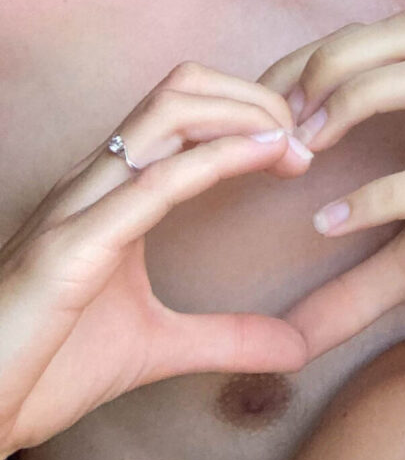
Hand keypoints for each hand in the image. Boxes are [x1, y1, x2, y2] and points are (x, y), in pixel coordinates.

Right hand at [0, 63, 312, 456]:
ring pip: (168, 112)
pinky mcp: (71, 249)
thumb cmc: (43, 371)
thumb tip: (299, 348)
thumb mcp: (157, 348)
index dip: (249, 109)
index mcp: (110, 192)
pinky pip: (153, 182)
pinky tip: (265, 158)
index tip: (302, 146)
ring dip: (244, 115)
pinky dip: (217, 159)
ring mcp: (79, 208)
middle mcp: (95, 183)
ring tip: (292, 147)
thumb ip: (227, 338)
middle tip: (307, 140)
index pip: (183, 108)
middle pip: (182, 88)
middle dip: (254, 97)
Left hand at [260, 12, 404, 359]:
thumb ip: (357, 283)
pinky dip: (385, 192)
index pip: (383, 36)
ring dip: (358, 97)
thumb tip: (289, 338)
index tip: (260, 101)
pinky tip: (332, 220)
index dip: (317, 54)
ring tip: (304, 146)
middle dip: (332, 59)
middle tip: (277, 118)